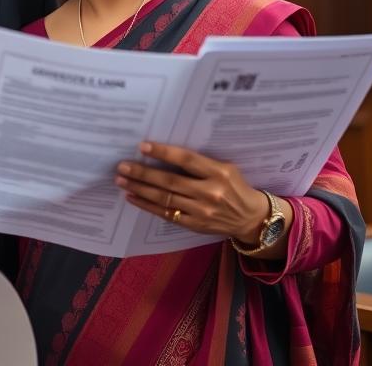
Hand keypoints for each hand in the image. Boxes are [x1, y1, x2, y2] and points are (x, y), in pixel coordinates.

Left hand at [115, 141, 274, 243]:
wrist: (250, 218)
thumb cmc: (235, 186)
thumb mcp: (226, 168)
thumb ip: (201, 163)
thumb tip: (165, 152)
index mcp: (219, 173)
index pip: (187, 160)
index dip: (164, 153)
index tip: (142, 147)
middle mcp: (210, 192)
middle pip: (170, 181)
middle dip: (143, 173)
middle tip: (122, 166)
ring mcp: (202, 211)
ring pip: (165, 198)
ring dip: (140, 189)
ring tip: (121, 180)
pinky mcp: (194, 225)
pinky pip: (166, 214)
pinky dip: (147, 205)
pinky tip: (133, 197)